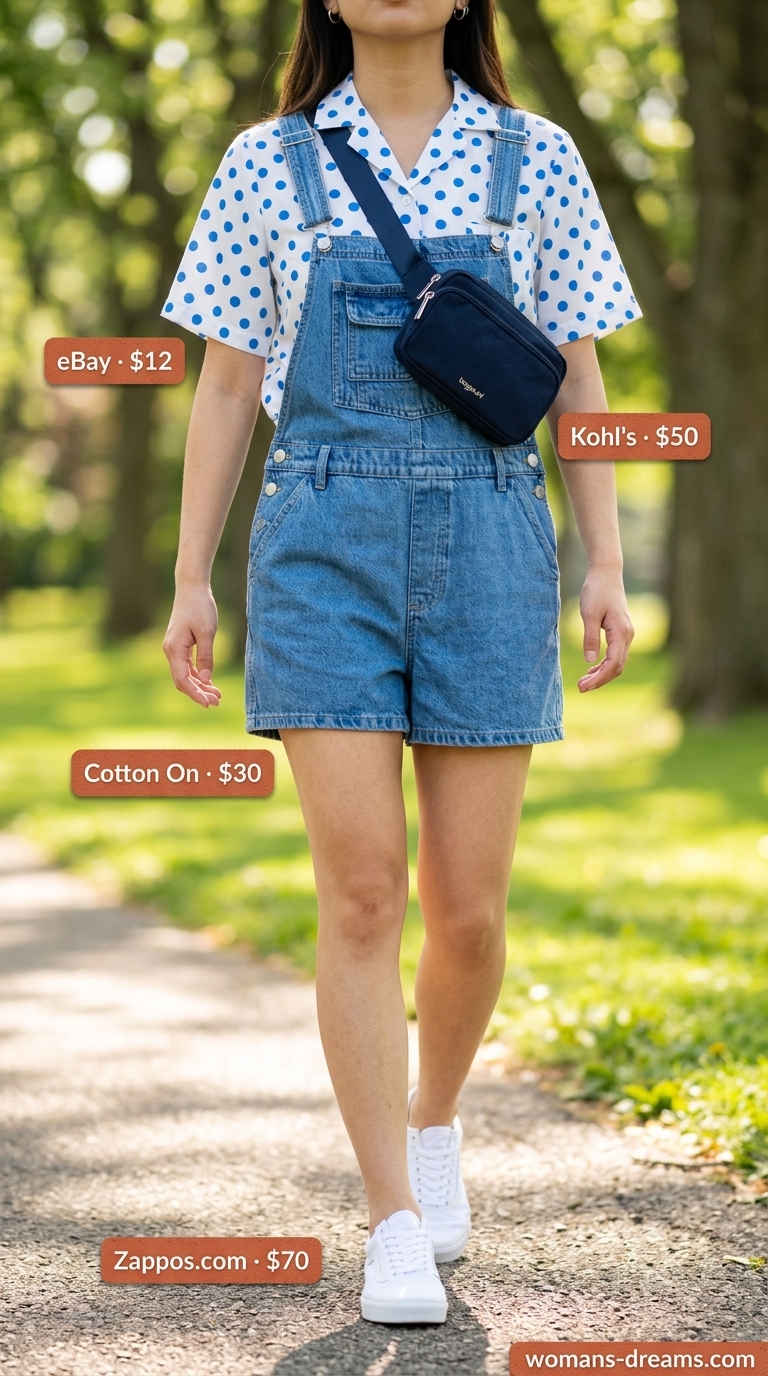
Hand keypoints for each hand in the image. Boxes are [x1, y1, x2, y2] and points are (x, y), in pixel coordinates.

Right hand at [163, 586, 221, 706]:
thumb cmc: (200, 607)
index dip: (195, 694)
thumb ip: (206, 657)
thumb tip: (205, 679)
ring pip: (185, 675)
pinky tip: (210, 683)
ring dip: (200, 686)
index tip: (209, 704)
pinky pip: (187, 667)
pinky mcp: (179, 646)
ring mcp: (174, 649)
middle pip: (182, 681)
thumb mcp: (207, 633)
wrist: (191, 588)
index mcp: (174, 649)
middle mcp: (170, 651)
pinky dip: (198, 676)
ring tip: (217, 695)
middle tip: (218, 701)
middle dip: (199, 693)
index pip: (182, 680)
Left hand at [577, 568, 633, 691]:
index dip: (599, 678)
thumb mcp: (589, 614)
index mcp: (621, 632)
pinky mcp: (620, 632)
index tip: (583, 686)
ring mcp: (626, 635)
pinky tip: (591, 669)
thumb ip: (590, 638)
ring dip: (601, 674)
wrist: (606, 574)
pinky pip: (615, 654)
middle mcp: (627, 636)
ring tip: (583, 682)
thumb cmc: (597, 591)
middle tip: (580, 687)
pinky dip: (604, 664)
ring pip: (617, 662)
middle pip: (617, 667)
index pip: (613, 664)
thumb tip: (589, 660)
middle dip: (600, 680)